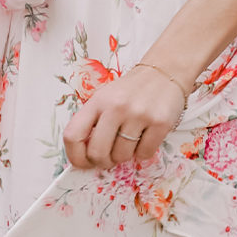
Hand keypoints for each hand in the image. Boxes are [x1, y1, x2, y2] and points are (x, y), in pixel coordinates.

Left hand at [63, 63, 186, 170]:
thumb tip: (84, 157)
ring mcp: (138, 115)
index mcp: (97, 102)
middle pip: (97, 152)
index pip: (72, 136)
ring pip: (122, 156)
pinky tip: (145, 138)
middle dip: (102, 162)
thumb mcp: (105, 99)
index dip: (75, 156)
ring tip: (130, 141)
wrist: (164, 72)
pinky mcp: (160, 123)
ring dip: (125, 155)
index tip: (83, 163)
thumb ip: (93, 123)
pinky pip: (144, 154)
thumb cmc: (132, 91)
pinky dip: (143, 152)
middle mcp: (116, 107)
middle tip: (109, 158)